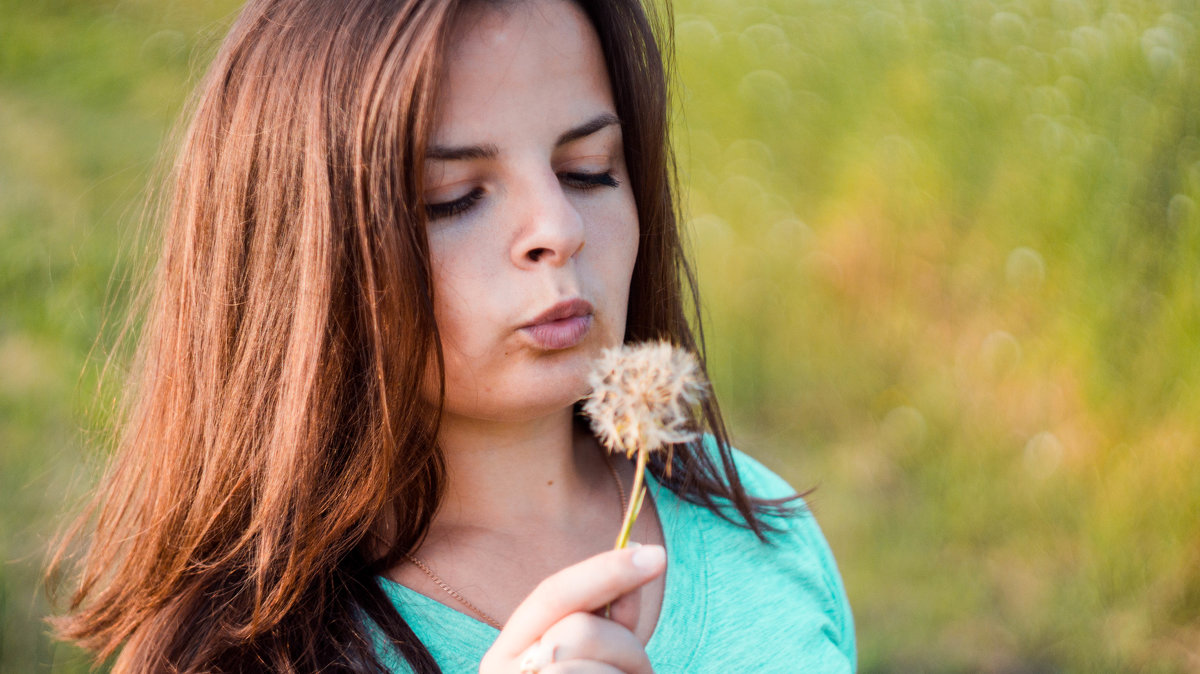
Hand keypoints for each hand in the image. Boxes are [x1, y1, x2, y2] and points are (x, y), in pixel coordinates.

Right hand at [479, 544, 665, 672]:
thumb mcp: (596, 655)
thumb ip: (606, 617)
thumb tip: (641, 557)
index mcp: (506, 655)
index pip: (551, 594)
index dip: (605, 571)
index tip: (655, 556)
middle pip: (580, 630)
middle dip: (625, 647)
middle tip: (633, 671)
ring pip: (595, 663)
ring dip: (628, 673)